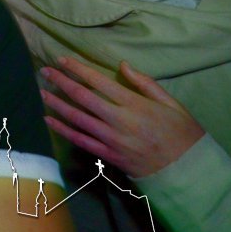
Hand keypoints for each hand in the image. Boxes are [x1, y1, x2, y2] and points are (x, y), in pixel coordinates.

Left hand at [41, 57, 204, 177]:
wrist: (188, 171)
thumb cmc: (182, 133)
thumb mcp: (171, 103)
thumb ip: (145, 83)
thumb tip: (122, 65)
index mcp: (135, 104)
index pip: (99, 81)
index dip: (78, 69)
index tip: (62, 60)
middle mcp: (119, 120)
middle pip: (83, 97)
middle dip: (62, 82)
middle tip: (45, 71)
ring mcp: (112, 140)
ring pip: (77, 118)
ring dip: (57, 104)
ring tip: (41, 92)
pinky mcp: (109, 156)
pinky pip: (80, 141)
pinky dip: (63, 130)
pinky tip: (49, 120)